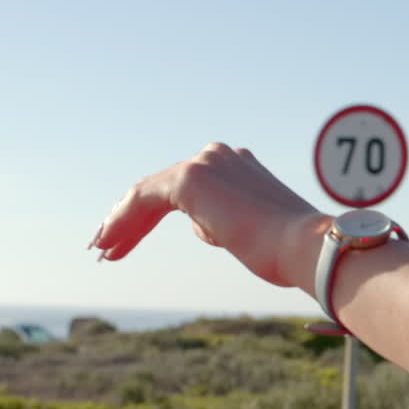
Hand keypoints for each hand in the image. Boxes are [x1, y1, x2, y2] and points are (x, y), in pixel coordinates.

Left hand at [90, 142, 328, 291]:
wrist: (307, 247)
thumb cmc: (292, 252)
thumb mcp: (259, 234)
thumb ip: (234, 223)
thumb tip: (214, 228)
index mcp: (239, 166)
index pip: (187, 189)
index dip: (154, 216)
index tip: (137, 242)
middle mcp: (219, 156)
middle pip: (162, 189)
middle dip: (132, 219)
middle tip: (108, 246)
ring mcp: (205, 164)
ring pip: (148, 195)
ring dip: (121, 224)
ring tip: (101, 251)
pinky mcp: (190, 180)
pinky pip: (142, 199)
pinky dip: (122, 222)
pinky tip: (108, 244)